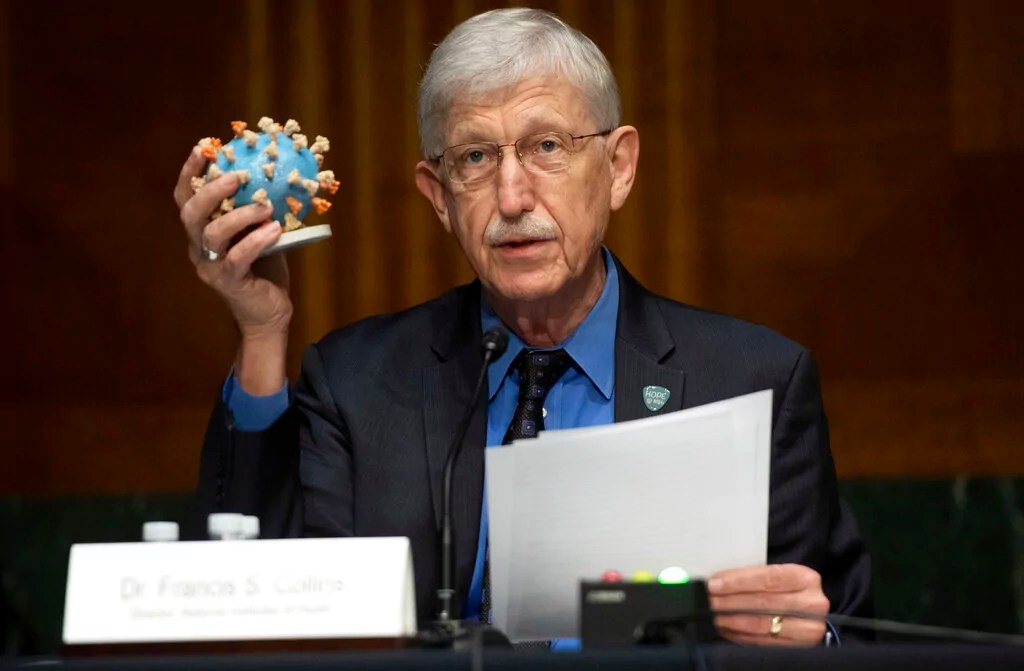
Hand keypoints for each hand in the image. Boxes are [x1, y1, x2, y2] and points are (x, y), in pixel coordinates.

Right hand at [174, 147, 292, 392]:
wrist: (268, 314)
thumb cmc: (265, 270)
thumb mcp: (259, 233)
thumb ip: (257, 211)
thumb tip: (276, 176)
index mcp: (201, 232)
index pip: (185, 198)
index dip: (190, 173)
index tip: (204, 148)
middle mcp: (199, 248)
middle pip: (191, 213)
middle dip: (210, 190)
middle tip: (236, 176)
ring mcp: (211, 266)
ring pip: (212, 234)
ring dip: (240, 215)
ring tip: (265, 205)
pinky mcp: (228, 281)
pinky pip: (238, 256)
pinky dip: (257, 240)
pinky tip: (275, 229)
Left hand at [707, 564, 828, 646]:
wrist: (809, 613)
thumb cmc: (788, 590)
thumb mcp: (779, 575)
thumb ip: (754, 576)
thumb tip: (717, 581)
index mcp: (806, 578)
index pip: (767, 578)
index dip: (738, 581)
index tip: (714, 584)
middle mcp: (812, 604)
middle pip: (762, 602)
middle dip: (729, 601)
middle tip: (707, 601)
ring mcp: (808, 629)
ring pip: (761, 624)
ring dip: (730, 620)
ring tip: (712, 615)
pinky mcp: (799, 648)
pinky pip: (762, 642)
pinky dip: (739, 635)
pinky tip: (724, 628)